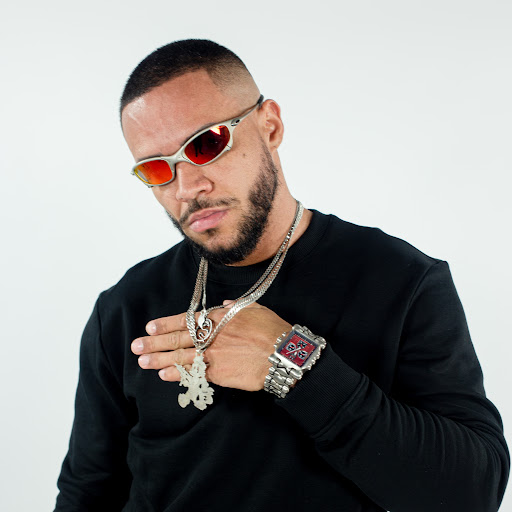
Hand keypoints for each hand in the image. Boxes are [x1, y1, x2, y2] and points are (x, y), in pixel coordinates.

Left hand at [131, 303, 291, 390]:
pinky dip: (178, 374)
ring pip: (181, 357)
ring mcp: (214, 355)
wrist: (283, 354)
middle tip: (136, 346)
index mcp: (220, 317)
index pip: (186, 319)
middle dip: (155, 342)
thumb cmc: (272, 330)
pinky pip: (194, 373)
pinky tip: (164, 375)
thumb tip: (225, 304)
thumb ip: (235, 306)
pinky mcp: (219, 373)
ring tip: (143, 362)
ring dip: (160, 359)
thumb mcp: (254, 309)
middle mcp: (212, 335)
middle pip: (179, 338)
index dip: (166, 324)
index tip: (150, 327)